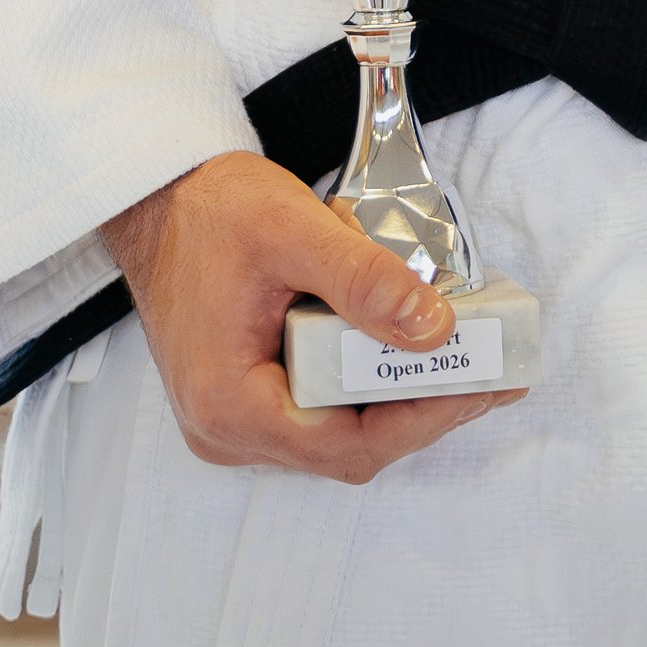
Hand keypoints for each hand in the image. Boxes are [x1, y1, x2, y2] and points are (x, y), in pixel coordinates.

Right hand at [102, 151, 506, 484]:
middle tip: (489, 368)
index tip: (481, 387)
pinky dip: (368, 380)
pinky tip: (405, 345)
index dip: (422, 420)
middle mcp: (227, 430)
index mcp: (229, 405)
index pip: (347, 447)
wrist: (156, 198)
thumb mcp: (293, 230)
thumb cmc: (207, 212)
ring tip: (463, 356)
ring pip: (337, 429)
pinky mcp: (246, 395)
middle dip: (423, 407)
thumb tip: (434, 328)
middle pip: (348, 446)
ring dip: (400, 395)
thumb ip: (364, 281)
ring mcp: (234, 418)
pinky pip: (319, 406)